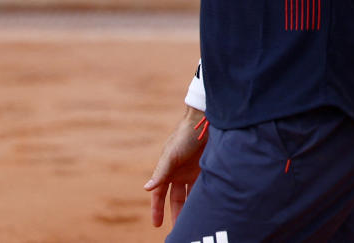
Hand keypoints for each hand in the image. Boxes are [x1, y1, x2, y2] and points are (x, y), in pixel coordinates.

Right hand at [144, 107, 206, 227]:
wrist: (205, 123)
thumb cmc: (184, 136)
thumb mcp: (171, 155)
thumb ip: (161, 172)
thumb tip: (146, 189)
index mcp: (166, 170)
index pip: (159, 194)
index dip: (157, 208)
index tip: (156, 224)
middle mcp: (178, 173)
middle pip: (175, 198)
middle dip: (175, 213)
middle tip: (178, 230)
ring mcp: (191, 172)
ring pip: (190, 196)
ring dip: (190, 209)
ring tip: (194, 223)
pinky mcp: (205, 170)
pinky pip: (203, 189)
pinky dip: (203, 199)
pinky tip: (206, 209)